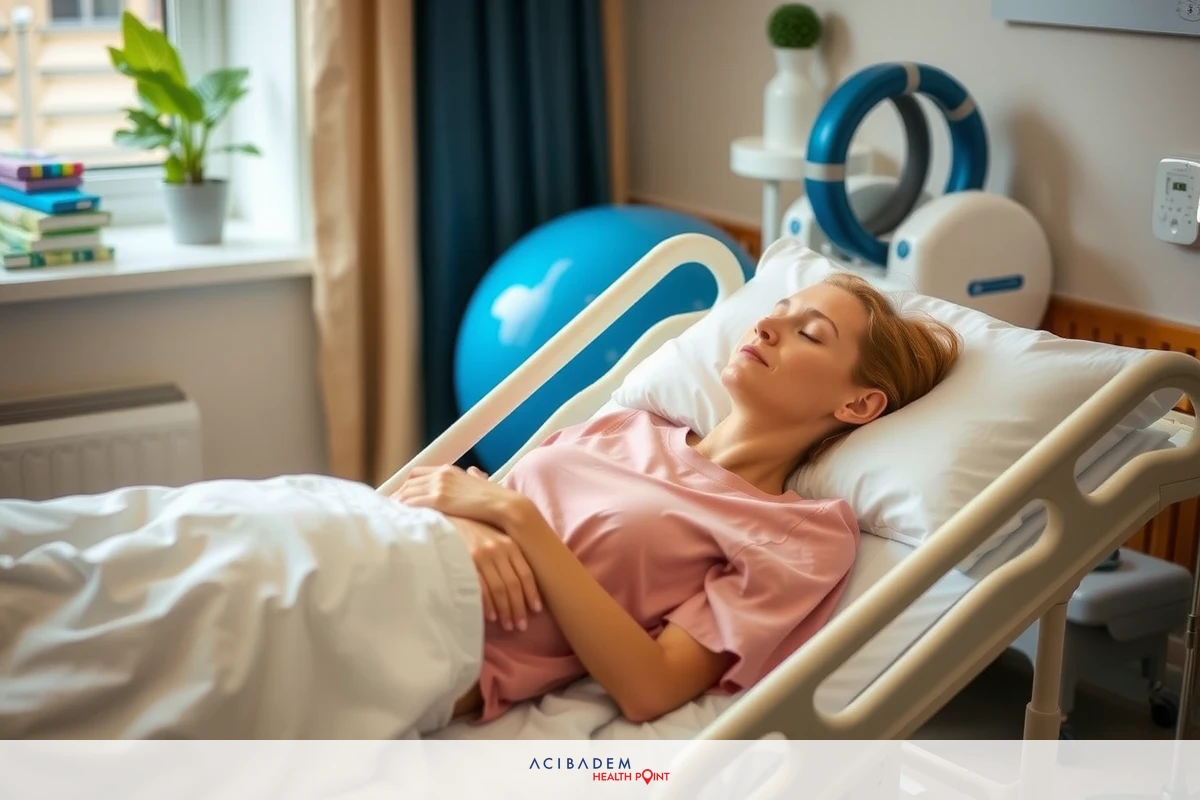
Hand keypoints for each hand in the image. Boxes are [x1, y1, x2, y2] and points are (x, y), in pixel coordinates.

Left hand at [393, 465, 520, 528]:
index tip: (400, 497)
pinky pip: (412, 503)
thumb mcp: (482, 483)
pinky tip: (399, 520)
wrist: (506, 507)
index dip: (406, 486)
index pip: (417, 474)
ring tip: (388, 517)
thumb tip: (474, 471)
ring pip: (407, 493)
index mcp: (449, 471)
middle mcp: (441, 475)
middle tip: (388, 509)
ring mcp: (439, 486)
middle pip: (408, 483)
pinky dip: (403, 510)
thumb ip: (474, 477)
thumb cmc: (497, 500)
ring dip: (396, 504)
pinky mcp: (439, 499)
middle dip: (397, 495)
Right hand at [446, 514, 542, 631]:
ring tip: (508, 626)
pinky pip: (481, 589)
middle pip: (514, 585)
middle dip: (518, 608)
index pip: (526, 573)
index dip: (532, 594)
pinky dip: (488, 605)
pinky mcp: (466, 562)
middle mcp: (498, 549)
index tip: (536, 611)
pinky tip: (491, 617)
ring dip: (505, 611)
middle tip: (520, 626)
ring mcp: (482, 556)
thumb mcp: (494, 538)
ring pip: (499, 589)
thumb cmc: (473, 532)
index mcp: (509, 544)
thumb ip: (508, 555)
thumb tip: (520, 585)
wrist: (447, 518)